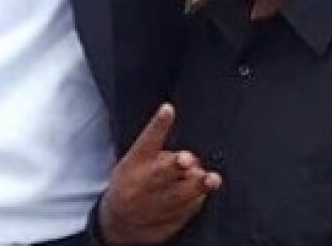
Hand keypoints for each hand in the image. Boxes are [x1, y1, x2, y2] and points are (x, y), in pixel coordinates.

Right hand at [99, 104, 220, 244]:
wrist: (120, 221)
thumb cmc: (131, 184)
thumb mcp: (133, 164)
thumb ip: (160, 156)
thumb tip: (191, 160)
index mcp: (138, 161)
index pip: (148, 138)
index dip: (159, 123)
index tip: (168, 109)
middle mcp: (149, 180)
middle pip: (165, 170)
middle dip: (175, 164)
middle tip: (185, 159)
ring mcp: (161, 200)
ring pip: (182, 192)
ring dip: (199, 185)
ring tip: (212, 178)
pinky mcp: (172, 217)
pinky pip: (190, 207)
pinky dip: (198, 198)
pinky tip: (200, 193)